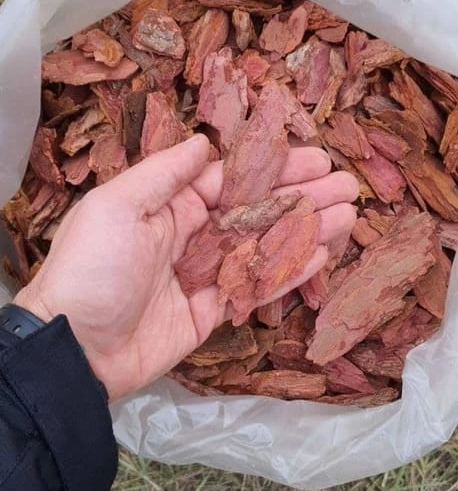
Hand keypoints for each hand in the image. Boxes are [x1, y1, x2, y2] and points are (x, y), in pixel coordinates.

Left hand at [16, 135, 357, 400]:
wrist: (75, 348)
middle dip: (303, 196)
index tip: (317, 158)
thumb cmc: (92, 268)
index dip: (277, 168)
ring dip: (307, 230)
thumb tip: (203, 143)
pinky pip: (255, 287)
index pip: (234, 179)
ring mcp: (204, 275)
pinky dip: (289, 271)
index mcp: (169, 205)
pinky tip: (324, 255)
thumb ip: (165, 174)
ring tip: (349, 216)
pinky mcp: (210, 313)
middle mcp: (191, 235)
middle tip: (347, 186)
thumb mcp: (118, 206)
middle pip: (257, 210)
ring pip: (265, 246)